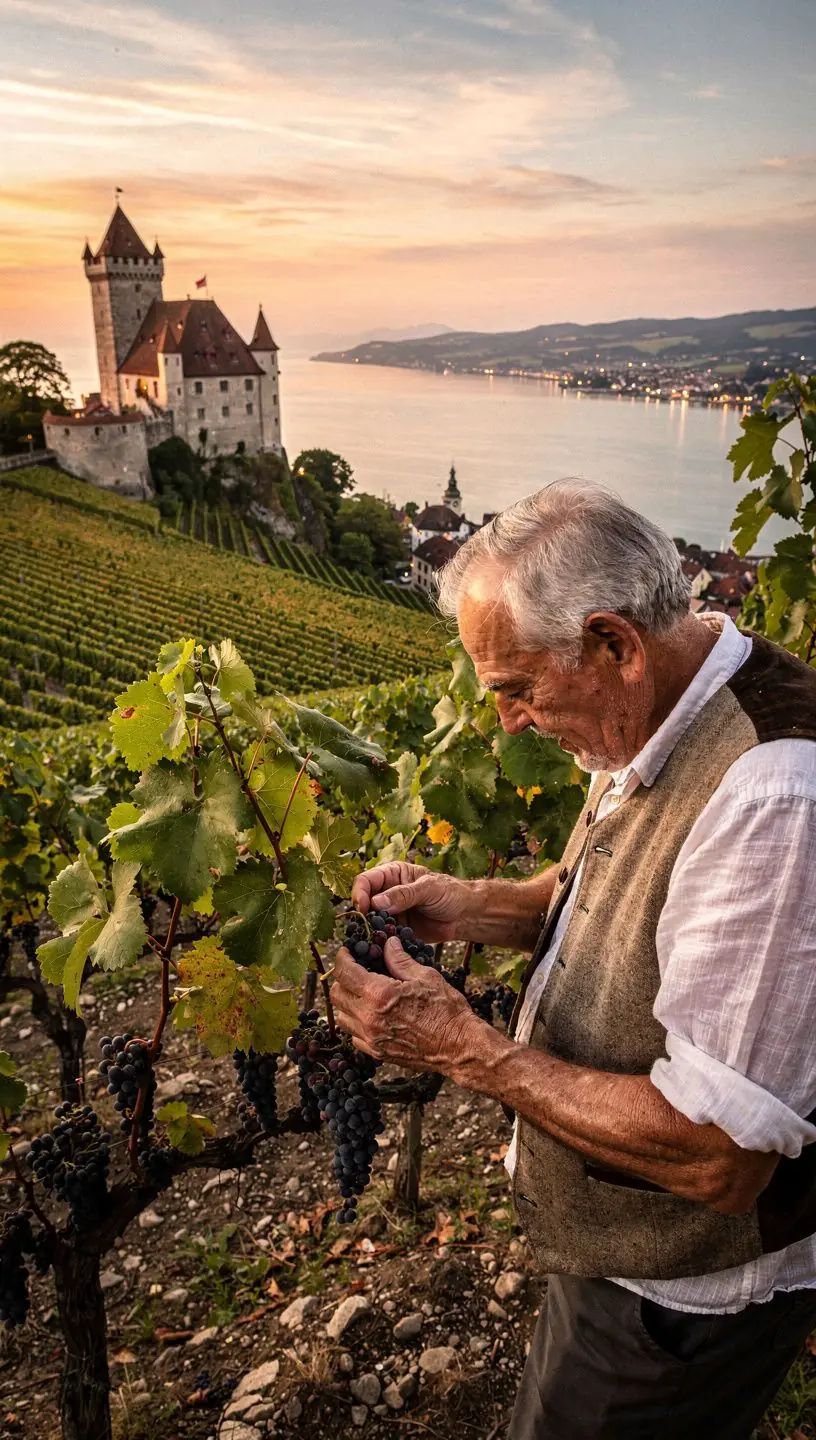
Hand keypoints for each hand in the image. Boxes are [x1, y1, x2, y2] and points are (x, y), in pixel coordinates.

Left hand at [331, 936, 475, 1071]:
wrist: (459, 1047)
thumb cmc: (447, 1011)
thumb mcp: (426, 977)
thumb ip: (400, 960)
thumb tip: (388, 943)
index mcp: (379, 995)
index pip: (344, 972)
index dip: (342, 958)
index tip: (346, 952)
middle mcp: (369, 1018)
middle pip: (336, 995)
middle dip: (342, 979)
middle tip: (355, 970)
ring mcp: (371, 1038)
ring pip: (341, 1017)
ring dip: (347, 1001)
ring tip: (362, 992)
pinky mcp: (377, 1052)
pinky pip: (353, 1036)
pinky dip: (356, 1022)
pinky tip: (371, 1014)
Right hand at [350, 861, 466, 941]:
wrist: (464, 916)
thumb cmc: (449, 893)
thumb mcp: (428, 889)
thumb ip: (404, 894)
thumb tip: (377, 902)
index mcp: (392, 875)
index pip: (366, 880)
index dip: (360, 892)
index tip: (363, 907)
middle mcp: (387, 893)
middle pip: (364, 902)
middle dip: (362, 914)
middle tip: (367, 926)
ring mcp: (391, 913)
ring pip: (370, 922)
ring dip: (370, 930)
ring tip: (375, 939)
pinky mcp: (396, 930)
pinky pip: (382, 937)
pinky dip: (381, 942)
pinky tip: (384, 947)